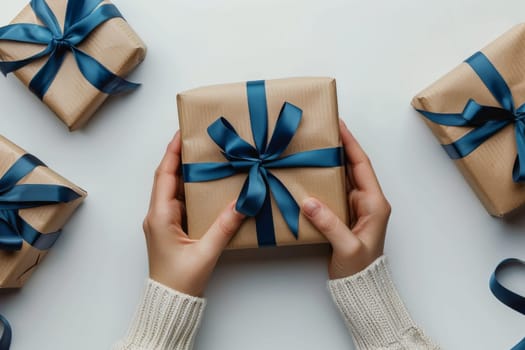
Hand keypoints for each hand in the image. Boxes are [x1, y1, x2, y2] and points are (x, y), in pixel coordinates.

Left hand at [143, 132, 245, 295]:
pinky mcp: (171, 228)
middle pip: (167, 178)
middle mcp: (157, 215)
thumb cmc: (180, 281)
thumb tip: (243, 202)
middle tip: (198, 140)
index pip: (164, 175)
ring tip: (205, 157)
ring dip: (186, 173)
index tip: (182, 133)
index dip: (172, 152)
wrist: (169, 302)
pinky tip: (206, 185)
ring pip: (173, 189)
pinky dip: (191, 190)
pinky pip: (180, 202)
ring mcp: (163, 222)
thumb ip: (224, 226)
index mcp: (160, 216)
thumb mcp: (205, 252)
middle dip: (180, 157)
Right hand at [301, 120, 390, 278]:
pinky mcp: (345, 215)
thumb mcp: (347, 246)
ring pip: (343, 177)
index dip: (350, 144)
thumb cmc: (359, 269)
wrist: (359, 288)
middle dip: (339, 147)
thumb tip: (309, 202)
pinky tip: (311, 174)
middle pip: (353, 167)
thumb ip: (330, 224)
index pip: (362, 165)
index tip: (339, 126)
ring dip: (331, 162)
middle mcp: (367, 201)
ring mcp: (356, 207)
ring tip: (315, 147)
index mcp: (375, 204)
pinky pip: (334, 191)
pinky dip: (324, 180)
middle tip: (322, 132)